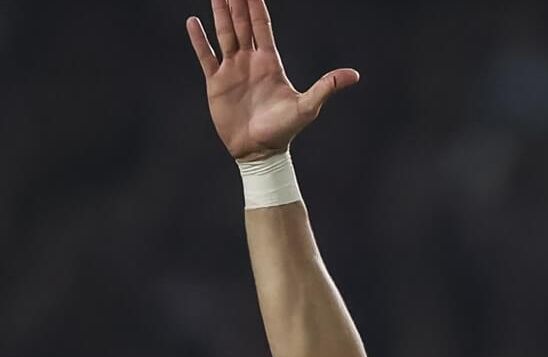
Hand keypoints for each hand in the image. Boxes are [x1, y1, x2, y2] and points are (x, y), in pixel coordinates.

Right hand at [186, 0, 359, 160]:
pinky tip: (193, 22)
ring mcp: (232, 70)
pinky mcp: (216, 83)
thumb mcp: (307, 107)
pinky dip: (199, 40)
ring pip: (224, 34)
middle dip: (236, 2)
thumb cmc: (284, 130)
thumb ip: (327, 87)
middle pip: (241, 24)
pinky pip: (206, 56)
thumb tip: (354, 75)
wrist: (259, 152)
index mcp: (270, 62)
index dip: (256, 5)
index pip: (261, 26)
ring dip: (219, 13)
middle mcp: (250, 61)